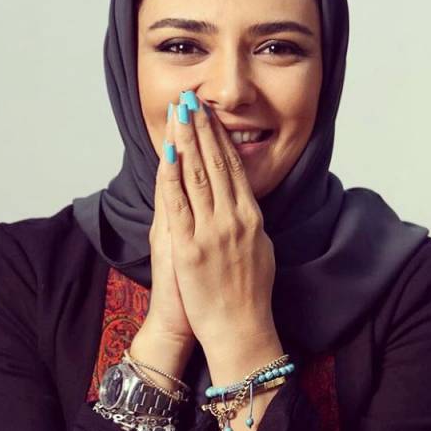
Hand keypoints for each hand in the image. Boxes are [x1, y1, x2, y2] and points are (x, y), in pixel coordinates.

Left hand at [158, 95, 278, 354]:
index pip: (235, 167)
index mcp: (252, 216)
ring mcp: (212, 231)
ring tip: (180, 115)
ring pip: (198, 175)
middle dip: (203, 129)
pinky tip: (169, 152)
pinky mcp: (190, 247)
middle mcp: (234, 217)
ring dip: (188, 141)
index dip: (221, 138)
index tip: (211, 117)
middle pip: (216, 164)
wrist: (241, 329)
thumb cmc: (252, 293)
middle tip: (193, 101)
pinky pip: (179, 204)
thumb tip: (244, 200)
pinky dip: (173, 176)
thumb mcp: (261, 248)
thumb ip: (251, 220)